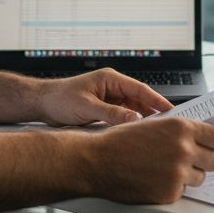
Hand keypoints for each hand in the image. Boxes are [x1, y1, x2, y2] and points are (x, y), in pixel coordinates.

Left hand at [38, 68, 172, 126]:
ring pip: (132, 108)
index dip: (156, 99)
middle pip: (139, 99)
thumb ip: (111, 113)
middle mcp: (111, 87)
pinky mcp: (104, 108)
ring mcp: (108, 98)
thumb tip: (135, 119)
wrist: (42, 104)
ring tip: (156, 131)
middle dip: (153, 111)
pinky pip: (123, 115)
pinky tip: (136, 133)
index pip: (140, 89)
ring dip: (142, 118)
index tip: (170, 110)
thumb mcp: (87, 108)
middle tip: (168, 124)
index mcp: (110, 79)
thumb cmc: (60, 100)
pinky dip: (130, 123)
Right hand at [83, 117, 213, 203]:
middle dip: (206, 160)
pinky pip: (182, 191)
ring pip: (200, 178)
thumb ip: (179, 129)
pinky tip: (154, 179)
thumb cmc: (119, 141)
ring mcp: (178, 173)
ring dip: (189, 174)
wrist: (96, 161)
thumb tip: (201, 133)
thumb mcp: (153, 124)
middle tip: (192, 159)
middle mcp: (183, 149)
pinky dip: (173, 187)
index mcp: (181, 128)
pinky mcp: (169, 193)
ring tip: (165, 169)